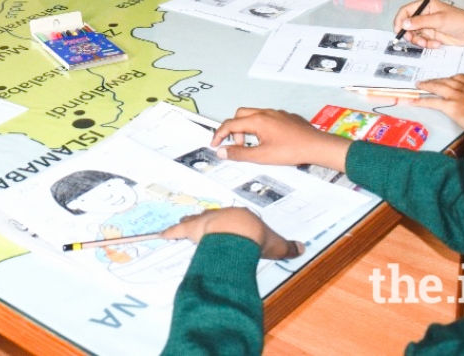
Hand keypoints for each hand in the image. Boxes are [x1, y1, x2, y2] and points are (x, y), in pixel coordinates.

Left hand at [161, 208, 303, 260]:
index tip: (233, 227)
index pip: (236, 220)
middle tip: (206, 223)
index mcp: (240, 217)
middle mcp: (221, 215)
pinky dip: (170, 232)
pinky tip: (162, 233)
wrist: (239, 232)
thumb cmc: (255, 236)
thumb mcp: (277, 244)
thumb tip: (301, 247)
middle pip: (214, 217)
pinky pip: (178, 231)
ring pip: (196, 220)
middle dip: (210, 220)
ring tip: (184, 223)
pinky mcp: (193, 229)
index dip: (234, 225)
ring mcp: (206, 221)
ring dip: (190, 223)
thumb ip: (288, 247)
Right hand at [212, 108, 350, 172]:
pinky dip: (261, 127)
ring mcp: (277, 113)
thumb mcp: (262, 156)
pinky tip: (270, 141)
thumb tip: (222, 151)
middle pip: (240, 115)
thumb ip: (239, 153)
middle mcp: (265, 112)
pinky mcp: (286, 116)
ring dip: (248, 128)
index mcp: (257, 120)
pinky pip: (267, 117)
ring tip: (255, 145)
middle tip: (239, 145)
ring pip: (254, 115)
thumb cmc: (291, 151)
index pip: (230, 124)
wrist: (316, 146)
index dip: (219, 134)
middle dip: (234, 129)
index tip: (215, 145)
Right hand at [393, 0, 463, 47]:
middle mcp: (423, 15)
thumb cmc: (456, 21)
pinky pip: (423, 41)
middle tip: (415, 41)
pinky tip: (437, 44)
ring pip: (414, 35)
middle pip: (408, 25)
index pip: (406, 11)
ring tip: (429, 43)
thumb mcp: (438, 20)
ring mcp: (427, 26)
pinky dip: (427, 44)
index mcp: (425, 6)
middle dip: (410, 34)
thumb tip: (403, 24)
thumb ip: (420, 22)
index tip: (398, 31)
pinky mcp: (432, 35)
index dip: (400, 20)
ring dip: (419, 41)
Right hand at [397, 74, 463, 129]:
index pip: (432, 102)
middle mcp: (457, 96)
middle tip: (418, 84)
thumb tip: (449, 114)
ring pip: (448, 80)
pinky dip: (453, 77)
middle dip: (427, 85)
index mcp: (453, 107)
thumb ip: (454, 117)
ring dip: (437, 79)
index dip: (421, 101)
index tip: (412, 100)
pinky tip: (451, 78)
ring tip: (430, 80)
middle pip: (438, 87)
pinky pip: (461, 77)